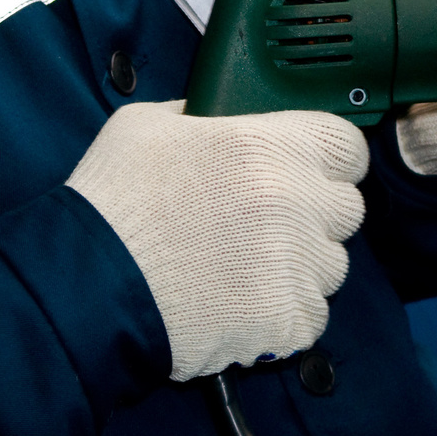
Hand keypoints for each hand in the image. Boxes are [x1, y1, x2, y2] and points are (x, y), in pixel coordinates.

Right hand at [66, 100, 367, 380]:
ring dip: (298, 266)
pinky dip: (281, 314)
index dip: (327, 159)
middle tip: (263, 223)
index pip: (348, 148)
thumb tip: (221, 118)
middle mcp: (296, 203)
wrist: (89, 285)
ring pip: (330, 266)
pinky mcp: (287, 319)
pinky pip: (310, 316)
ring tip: (241, 268)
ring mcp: (296, 266)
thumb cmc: (114, 204)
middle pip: (345, 209)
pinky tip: (237, 302)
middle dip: (312, 214)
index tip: (307, 170)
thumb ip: (203, 116)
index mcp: (271, 147)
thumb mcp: (150, 124)